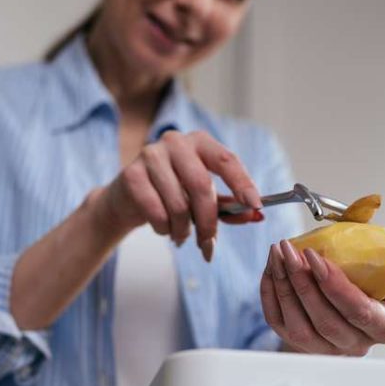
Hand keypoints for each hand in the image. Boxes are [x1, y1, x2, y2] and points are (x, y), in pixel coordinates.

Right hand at [98, 130, 262, 260]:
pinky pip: (156, 212)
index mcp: (200, 142)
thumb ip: (230, 206)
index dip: (242, 183)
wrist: (128, 199)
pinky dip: (164, 229)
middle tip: (208, 244)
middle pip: (201, 186)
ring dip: (183, 230)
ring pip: (178, 204)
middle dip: (208, 221)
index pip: (226, 160)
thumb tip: (256, 216)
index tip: (255, 205)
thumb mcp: (205, 199)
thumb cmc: (174, 195)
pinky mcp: (131, 174)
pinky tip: (163, 229)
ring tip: (182, 236)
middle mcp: (175, 141)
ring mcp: (150, 155)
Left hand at [260, 240, 384, 355]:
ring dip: (284, 286)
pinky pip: (280, 322)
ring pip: (299, 325)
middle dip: (304, 283)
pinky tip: (272, 268)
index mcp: (382, 327)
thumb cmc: (374, 280)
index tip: (315, 256)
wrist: (349, 292)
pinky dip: (271, 294)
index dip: (335, 286)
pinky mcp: (298, 344)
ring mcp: (324, 348)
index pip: (359, 312)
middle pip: (325, 320)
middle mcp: (354, 344)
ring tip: (278, 254)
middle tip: (290, 250)